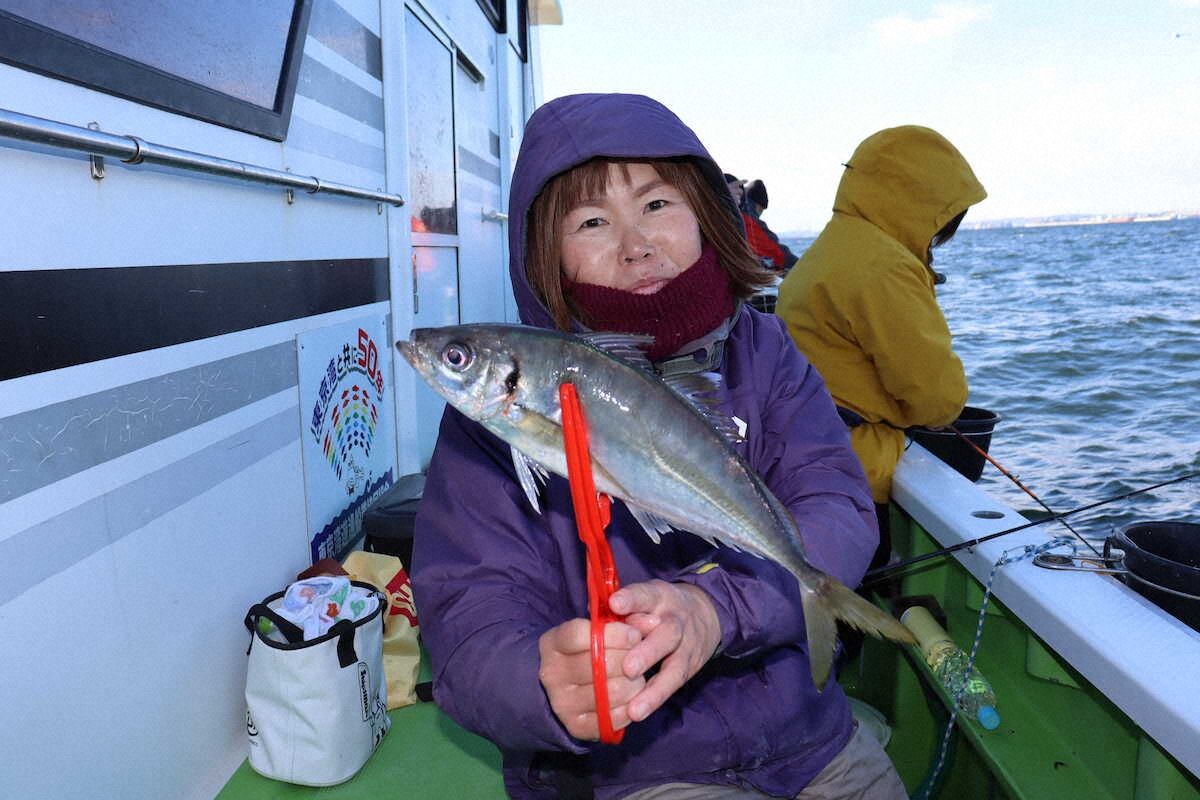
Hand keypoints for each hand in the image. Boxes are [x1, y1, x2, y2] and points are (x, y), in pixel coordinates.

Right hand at [538, 619, 644, 740]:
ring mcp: (561, 702)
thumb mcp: (604, 627)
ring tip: (638, 679)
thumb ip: (628, 619)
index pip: (580, 635)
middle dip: (630, 661)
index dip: (614, 634)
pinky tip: (633, 699)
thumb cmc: (593, 648)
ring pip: (610, 692)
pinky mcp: (575, 726)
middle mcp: (551, 673)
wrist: (570, 684)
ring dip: (635, 685)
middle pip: (599, 665)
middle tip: (641, 660)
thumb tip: (654, 621)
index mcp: (552, 643)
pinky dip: (630, 708)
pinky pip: (612, 719)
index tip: (635, 635)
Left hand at [607, 580, 721, 723]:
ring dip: (653, 688)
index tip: (615, 604)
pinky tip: (637, 713)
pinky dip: (654, 700)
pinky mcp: (689, 668)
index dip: (632, 599)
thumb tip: (593, 617)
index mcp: (660, 597)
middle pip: (667, 634)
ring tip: (635, 708)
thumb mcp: (644, 597)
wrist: (705, 614)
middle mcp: (676, 621)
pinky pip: (673, 685)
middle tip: (628, 668)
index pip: (646, 595)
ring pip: (674, 666)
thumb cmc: (660, 606)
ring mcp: (686, 646)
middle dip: (647, 652)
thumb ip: (621, 607)